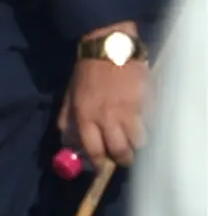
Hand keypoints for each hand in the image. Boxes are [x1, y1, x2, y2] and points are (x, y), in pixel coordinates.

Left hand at [58, 26, 148, 169]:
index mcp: (84, 114)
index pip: (92, 149)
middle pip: (118, 151)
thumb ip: (68, 119)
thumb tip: (67, 142)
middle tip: (122, 156)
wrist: (109, 49)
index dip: (99, 163)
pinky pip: (148, 126)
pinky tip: (141, 123)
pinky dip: (145, 129)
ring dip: (135, 144)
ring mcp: (127, 111)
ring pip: (137, 142)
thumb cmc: (87, 72)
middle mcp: (105, 117)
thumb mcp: (70, 95)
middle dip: (121, 158)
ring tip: (132, 139)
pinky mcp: (143, 104)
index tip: (102, 166)